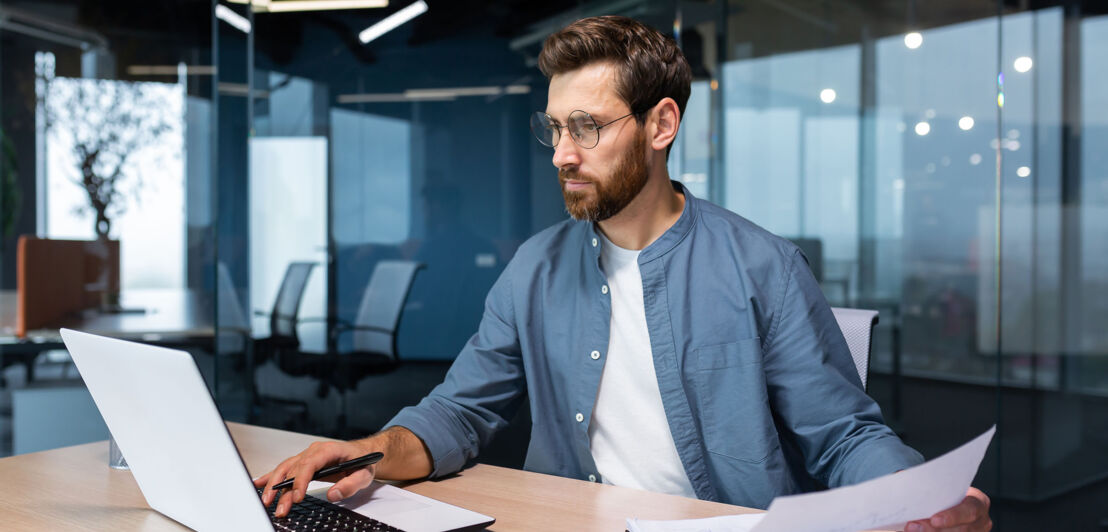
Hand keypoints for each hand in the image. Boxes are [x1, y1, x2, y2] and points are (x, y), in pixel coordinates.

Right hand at [252, 440, 377, 517]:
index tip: (297, 497)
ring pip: (285, 469)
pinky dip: (270, 476)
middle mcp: (314, 451)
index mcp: (328, 450)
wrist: (363, 453)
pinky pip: (284, 468)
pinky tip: (258, 484)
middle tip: (280, 508)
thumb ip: (351, 484)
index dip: (300, 481)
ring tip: (267, 502)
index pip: (309, 464)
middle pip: (293, 469)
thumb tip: (333, 494)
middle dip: (284, 489)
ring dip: (274, 486)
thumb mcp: (364, 474)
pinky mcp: (303, 462)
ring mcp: (306, 456)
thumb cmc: (363, 462)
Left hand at [906, 487, 990, 530]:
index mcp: (978, 502)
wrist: (950, 505)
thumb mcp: (943, 486)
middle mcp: (981, 521)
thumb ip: (928, 483)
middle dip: (934, 530)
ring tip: (912, 529)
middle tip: (912, 527)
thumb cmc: (945, 494)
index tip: (934, 519)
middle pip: (962, 530)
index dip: (953, 516)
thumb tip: (903, 477)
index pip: (970, 510)